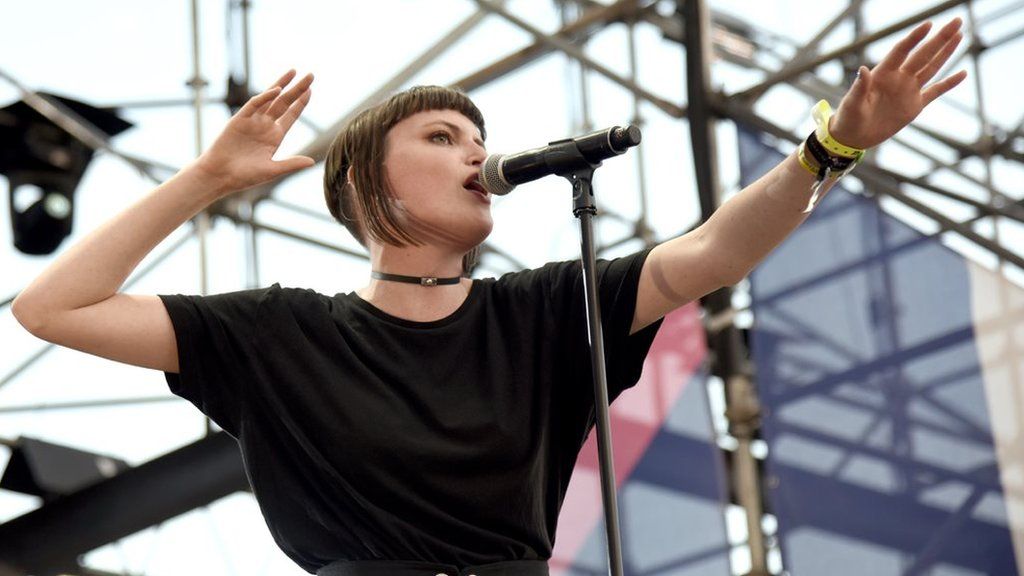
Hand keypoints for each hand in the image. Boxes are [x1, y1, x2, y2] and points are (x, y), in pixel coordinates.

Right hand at [194, 70, 314, 194]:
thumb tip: (312, 162)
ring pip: (270, 98)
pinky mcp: (239, 119)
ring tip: (294, 71)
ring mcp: (252, 120)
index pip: (291, 115)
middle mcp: (265, 125)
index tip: (311, 90)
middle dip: (297, 89)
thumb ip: (291, 164)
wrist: (220, 175)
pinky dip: (264, 97)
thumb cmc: (244, 176)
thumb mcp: (272, 170)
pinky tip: (276, 90)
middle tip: (311, 75)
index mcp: (275, 136)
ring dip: (281, 84)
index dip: (301, 103)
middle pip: (285, 102)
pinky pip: (253, 105)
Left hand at [829, 18, 967, 149]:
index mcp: (882, 74)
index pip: (901, 51)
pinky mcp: (915, 105)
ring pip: (932, 68)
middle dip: (939, 38)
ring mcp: (908, 90)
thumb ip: (859, 87)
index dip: (914, 38)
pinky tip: (963, 73)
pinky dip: (949, 83)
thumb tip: (862, 69)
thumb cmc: (848, 118)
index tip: (928, 24)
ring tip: (959, 35)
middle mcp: (898, 78)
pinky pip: (935, 92)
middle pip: (923, 55)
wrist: (854, 137)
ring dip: (946, 52)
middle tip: (956, 21)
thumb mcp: (852, 103)